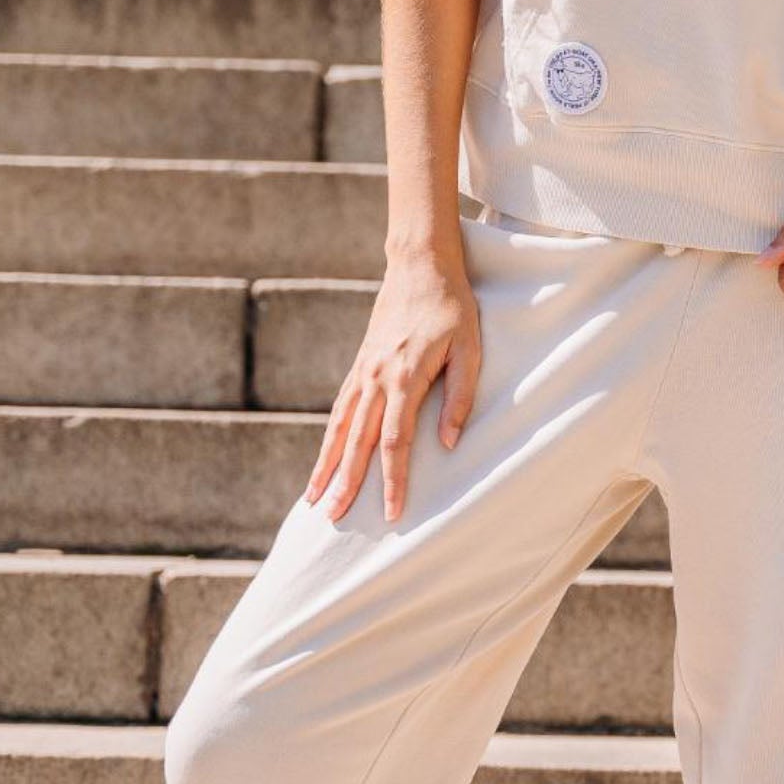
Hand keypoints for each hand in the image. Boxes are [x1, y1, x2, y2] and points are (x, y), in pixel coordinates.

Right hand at [306, 251, 481, 523]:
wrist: (419, 265)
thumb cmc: (452, 307)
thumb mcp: (470, 349)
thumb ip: (461, 398)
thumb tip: (449, 444)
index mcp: (403, 378)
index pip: (395, 442)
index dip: (393, 480)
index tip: (392, 513)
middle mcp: (375, 379)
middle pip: (356, 442)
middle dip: (345, 484)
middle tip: (333, 518)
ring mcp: (362, 372)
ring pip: (338, 429)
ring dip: (325, 466)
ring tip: (313, 500)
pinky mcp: (359, 367)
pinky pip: (338, 411)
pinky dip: (328, 440)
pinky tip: (323, 461)